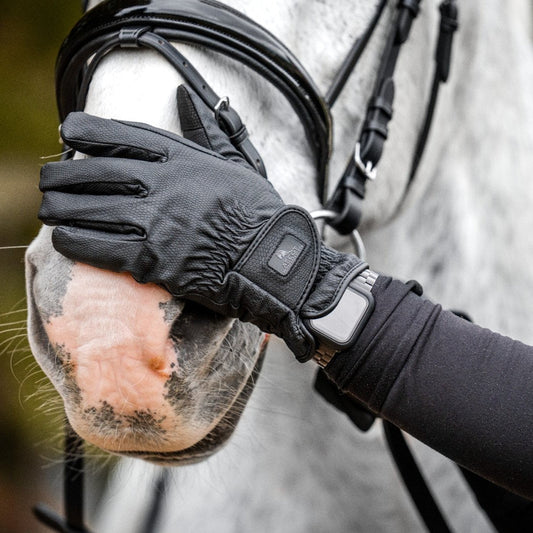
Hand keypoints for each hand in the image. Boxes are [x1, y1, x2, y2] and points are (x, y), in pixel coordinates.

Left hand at [39, 86, 364, 360]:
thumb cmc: (258, 212)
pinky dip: (76, 241)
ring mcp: (156, 224)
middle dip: (65, 175)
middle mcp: (164, 187)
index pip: (125, 137)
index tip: (68, 131)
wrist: (271, 258)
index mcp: (183, 160)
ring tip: (49, 207)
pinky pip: (102, 248)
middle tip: (49, 178)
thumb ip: (207, 129)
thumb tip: (186, 96)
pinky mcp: (153, 261)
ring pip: (93, 210)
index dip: (89, 131)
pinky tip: (63, 237)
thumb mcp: (235, 161)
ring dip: (63, 208)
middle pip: (99, 174)